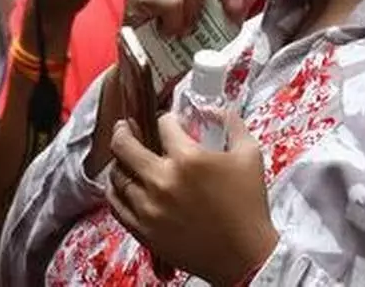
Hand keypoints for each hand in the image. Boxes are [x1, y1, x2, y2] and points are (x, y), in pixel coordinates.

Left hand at [107, 112, 277, 285]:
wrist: (244, 256)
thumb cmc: (249, 205)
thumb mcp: (249, 155)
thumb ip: (231, 123)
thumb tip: (212, 109)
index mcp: (188, 159)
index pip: (163, 124)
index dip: (167, 118)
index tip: (171, 122)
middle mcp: (162, 181)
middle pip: (124, 145)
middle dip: (124, 130)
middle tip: (126, 126)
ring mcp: (149, 208)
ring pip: (117, 175)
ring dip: (120, 161)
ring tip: (126, 157)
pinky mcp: (144, 230)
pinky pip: (116, 205)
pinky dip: (115, 190)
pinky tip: (120, 183)